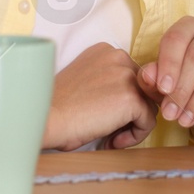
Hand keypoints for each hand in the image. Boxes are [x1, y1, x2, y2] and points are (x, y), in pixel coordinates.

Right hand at [43, 43, 157, 151]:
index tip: (103, 117)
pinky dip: (134, 136)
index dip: (121, 102)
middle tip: (109, 132)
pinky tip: (111, 142)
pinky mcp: (131, 98)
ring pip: (149, 105)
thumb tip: (130, 104)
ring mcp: (127, 76)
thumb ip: (108, 84)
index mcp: (106, 51)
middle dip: (130, 113)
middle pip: (143, 90)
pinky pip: (147, 122)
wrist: (44, 118)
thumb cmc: (57, 108)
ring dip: (132, 125)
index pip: (131, 77)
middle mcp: (119, 57)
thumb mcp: (86, 84)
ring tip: (110, 138)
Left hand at [138, 17, 193, 142]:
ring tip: (186, 119)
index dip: (168, 64)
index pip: (177, 37)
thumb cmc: (191, 90)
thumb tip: (148, 76)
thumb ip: (154, 79)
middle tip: (171, 113)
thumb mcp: (167, 87)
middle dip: (183, 87)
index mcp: (191, 27)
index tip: (162, 90)